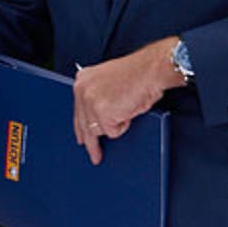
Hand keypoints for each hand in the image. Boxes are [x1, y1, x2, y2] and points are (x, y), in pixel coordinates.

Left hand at [72, 38, 183, 164]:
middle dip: (90, 142)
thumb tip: (96, 116)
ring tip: (126, 110)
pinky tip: (128, 110)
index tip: (82, 138)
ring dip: (114, 126)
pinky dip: (123, 126)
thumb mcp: (109, 80)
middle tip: (95, 155)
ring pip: (98, 131)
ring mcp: (90, 102)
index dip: (82, 126)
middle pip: (84, 125)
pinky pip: (112, 133)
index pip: (78, 110)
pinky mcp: (102, 114)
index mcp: (82, 80)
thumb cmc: (137, 74)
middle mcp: (82, 90)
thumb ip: (98, 94)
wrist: (150, 71)